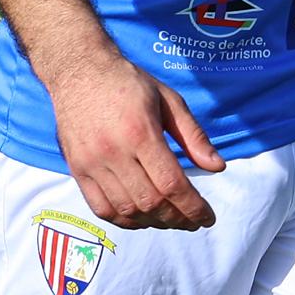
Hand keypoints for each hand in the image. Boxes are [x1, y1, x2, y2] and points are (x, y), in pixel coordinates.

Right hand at [50, 52, 221, 231]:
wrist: (79, 72)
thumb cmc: (128, 83)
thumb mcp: (169, 100)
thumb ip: (193, 136)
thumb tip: (218, 167)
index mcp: (140, 132)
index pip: (171, 184)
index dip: (193, 207)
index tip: (207, 218)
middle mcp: (113, 151)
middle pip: (150, 202)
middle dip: (178, 218)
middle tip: (192, 220)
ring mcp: (91, 163)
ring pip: (126, 210)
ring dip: (154, 222)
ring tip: (171, 220)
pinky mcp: (77, 170)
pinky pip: (101, 208)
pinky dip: (124, 220)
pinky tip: (142, 217)